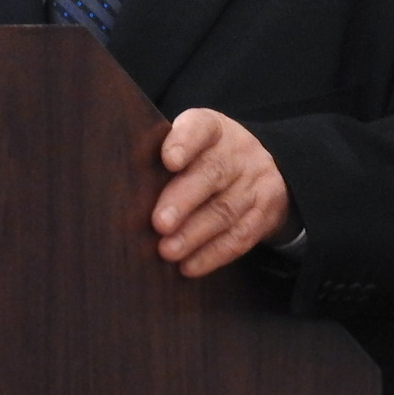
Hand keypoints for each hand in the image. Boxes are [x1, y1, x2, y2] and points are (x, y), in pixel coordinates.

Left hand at [150, 108, 289, 277]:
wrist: (262, 167)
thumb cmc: (206, 155)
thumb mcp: (193, 142)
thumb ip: (166, 156)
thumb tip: (129, 190)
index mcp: (213, 128)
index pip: (200, 127)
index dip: (185, 142)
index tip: (168, 160)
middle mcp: (238, 151)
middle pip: (212, 173)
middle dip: (183, 200)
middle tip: (159, 223)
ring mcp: (255, 182)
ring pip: (225, 210)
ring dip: (194, 234)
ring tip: (167, 250)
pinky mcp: (265, 213)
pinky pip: (240, 237)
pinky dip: (212, 254)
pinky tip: (189, 266)